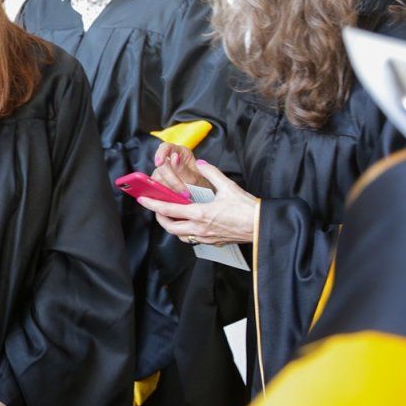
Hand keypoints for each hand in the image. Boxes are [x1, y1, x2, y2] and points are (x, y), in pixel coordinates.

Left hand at [136, 161, 258, 245]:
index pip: (169, 210)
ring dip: (173, 227)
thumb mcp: (228, 186)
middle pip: (170, 227)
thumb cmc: (247, 208)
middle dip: (160, 218)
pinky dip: (186, 232)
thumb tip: (200, 164)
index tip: (142, 199)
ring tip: (172, 216)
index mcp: (200, 213)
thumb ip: (212, 173)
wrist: (262, 226)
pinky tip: (190, 224)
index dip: (153, 204)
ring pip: (180, 236)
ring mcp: (206, 237)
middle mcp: (199, 228)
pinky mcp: (214, 242)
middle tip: (157, 209)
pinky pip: (193, 239)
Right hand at [152, 143, 208, 195]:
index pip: (166, 147)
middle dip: (171, 179)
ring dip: (169, 187)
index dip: (160, 153)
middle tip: (184, 190)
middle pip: (161, 165)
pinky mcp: (159, 183)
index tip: (159, 163)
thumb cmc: (203, 185)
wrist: (204, 197)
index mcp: (181, 153)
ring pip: (157, 178)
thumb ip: (184, 169)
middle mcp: (170, 160)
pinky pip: (157, 187)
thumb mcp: (197, 177)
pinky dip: (165, 192)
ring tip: (183, 194)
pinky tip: (175, 195)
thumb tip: (173, 158)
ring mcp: (163, 172)